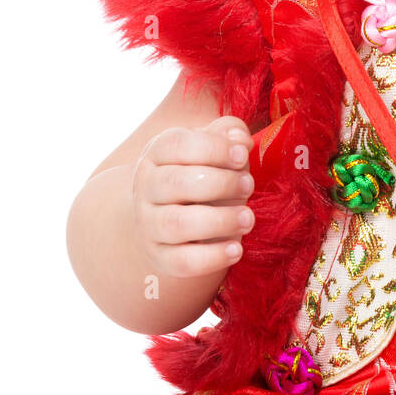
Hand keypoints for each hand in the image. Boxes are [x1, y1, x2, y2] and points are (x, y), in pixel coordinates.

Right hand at [130, 116, 255, 278]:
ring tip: (248, 218)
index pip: (177, 145)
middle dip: (221, 184)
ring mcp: (149, 224)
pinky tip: (237, 249)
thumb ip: (229, 132)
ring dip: (219, 221)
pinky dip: (211, 258)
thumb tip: (239, 139)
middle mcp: (146, 187)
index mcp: (158, 152)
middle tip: (249, 185)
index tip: (243, 154)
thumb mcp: (212, 143)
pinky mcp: (160, 256)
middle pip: (177, 184)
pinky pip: (181, 261)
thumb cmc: (202, 168)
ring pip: (177, 224)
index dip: (214, 148)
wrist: (169, 210)